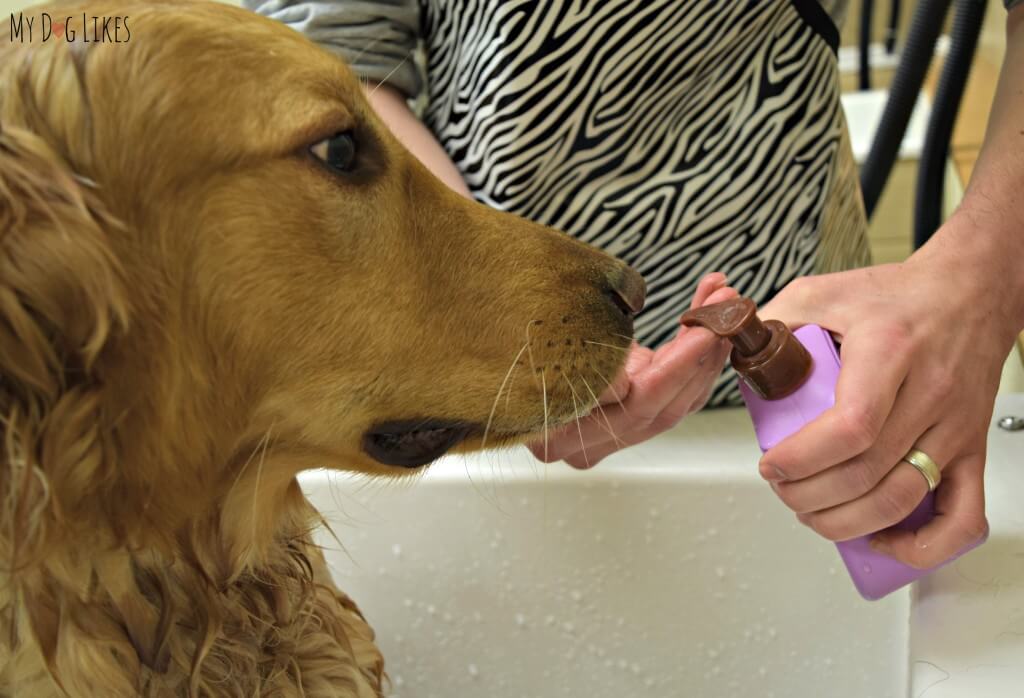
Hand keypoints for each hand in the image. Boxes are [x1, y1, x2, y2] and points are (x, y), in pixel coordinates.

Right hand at [528, 273, 735, 468]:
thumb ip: (590, 373)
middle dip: (703, 352)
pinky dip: (693, 354)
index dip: (678, 366)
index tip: (706, 328)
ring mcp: (612, 432)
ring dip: (706, 349)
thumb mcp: (543, 348)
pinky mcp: (626, 414)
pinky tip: (706, 315)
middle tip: (725, 307)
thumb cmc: (508, 344)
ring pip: (676, 400)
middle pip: (666, 405)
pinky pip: (671, 391)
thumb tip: (625, 387)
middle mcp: (590, 444)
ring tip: (721, 302)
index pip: (638, 404)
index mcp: (561, 434)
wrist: (491, 343)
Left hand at [759, 218, 1021, 567]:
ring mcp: (954, 426)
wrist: (969, 291)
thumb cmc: (896, 295)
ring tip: (811, 510)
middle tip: (782, 488)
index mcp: (888, 351)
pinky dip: (922, 545)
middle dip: (809, 495)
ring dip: (846, 521)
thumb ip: (773, 320)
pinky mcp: (972, 448)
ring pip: (903, 499)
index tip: (770, 466)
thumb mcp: (823, 291)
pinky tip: (882, 538)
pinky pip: (963, 516)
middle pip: (867, 472)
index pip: (850, 427)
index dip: (802, 460)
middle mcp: (928, 392)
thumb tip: (730, 347)